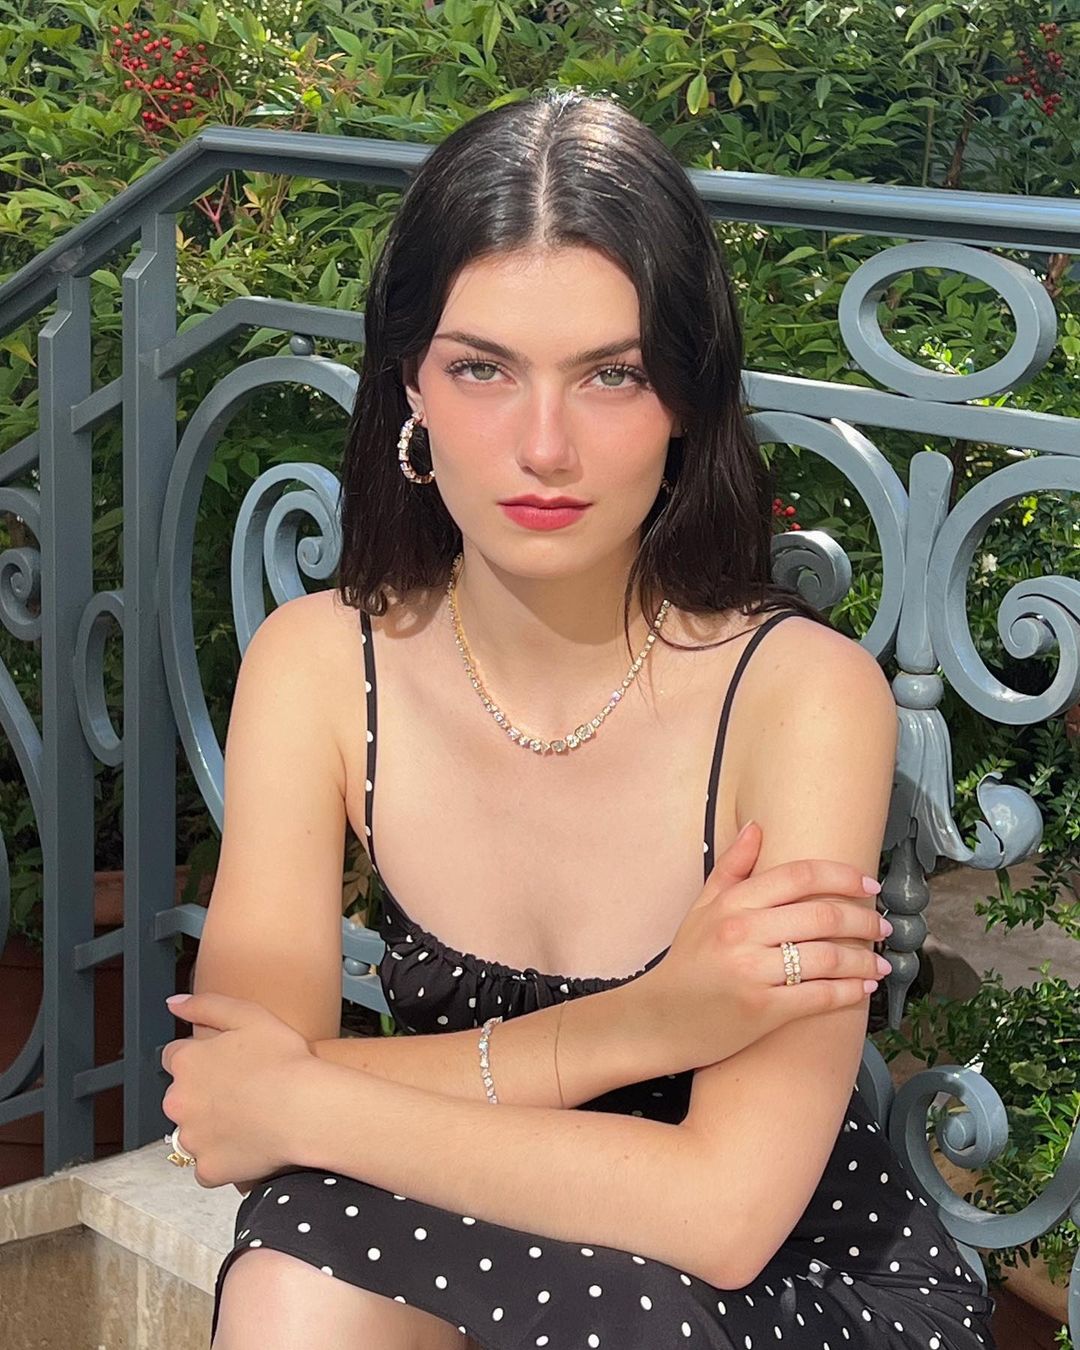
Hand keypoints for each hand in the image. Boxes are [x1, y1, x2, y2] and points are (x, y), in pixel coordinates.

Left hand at [161, 993, 315, 1190]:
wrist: (306, 1109)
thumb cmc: (284, 1061)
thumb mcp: (249, 1015)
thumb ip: (206, 1005)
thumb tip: (174, 1004)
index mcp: (187, 1063)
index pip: (174, 1058)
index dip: (202, 1059)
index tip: (225, 1065)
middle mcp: (179, 1101)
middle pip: (182, 1097)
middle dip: (204, 1095)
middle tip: (243, 1092)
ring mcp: (192, 1139)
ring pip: (194, 1132)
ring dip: (212, 1127)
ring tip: (250, 1119)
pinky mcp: (208, 1168)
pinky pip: (208, 1166)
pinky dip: (224, 1159)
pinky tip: (249, 1145)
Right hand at [635, 822, 885, 1071]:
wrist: (658, 1020)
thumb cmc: (686, 963)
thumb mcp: (702, 908)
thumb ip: (732, 867)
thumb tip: (757, 826)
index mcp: (732, 904)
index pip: (799, 876)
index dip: (841, 876)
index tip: (868, 883)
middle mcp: (743, 933)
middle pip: (822, 915)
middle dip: (863, 919)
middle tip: (883, 925)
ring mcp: (753, 972)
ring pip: (828, 957)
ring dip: (864, 959)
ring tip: (881, 961)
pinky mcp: (763, 1011)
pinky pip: (820, 996)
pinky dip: (849, 991)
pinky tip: (863, 988)